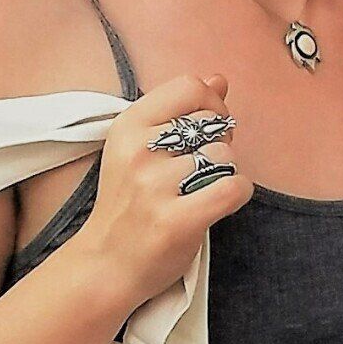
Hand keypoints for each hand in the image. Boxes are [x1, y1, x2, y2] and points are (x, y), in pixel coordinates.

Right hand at [65, 74, 253, 316]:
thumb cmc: (127, 204)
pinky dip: (237, 193)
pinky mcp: (176, 220)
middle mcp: (139, 151)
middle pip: (211, 123)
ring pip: (225, 156)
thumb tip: (220, 79)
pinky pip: (234, 187)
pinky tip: (219, 202)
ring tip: (200, 189)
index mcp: (128, 125)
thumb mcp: (139, 148)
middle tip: (202, 167)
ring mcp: (155, 187)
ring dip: (224, 173)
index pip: (189, 86)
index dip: (212, 103)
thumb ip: (180, 112)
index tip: (209, 127)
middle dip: (219, 142)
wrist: (105, 264)